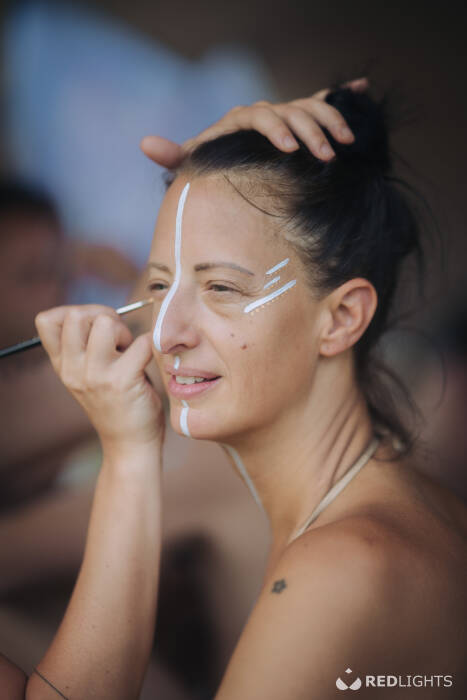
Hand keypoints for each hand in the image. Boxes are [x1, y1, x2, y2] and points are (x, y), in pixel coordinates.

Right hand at [35, 305, 163, 457]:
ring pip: (105, 322)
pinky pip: (141, 342)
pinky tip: (148, 361)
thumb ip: (87, 345)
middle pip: (76, 314)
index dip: (75, 312)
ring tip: (130, 352)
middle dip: (104, 317)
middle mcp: (73, 369)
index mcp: (63, 365)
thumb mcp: (88, 374)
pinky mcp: (122, 381)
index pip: (47, 320)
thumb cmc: (116, 402)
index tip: (95, 329)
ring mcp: (96, 376)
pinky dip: (150, 344)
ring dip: (124, 331)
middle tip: (118, 341)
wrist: (129, 444)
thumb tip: (105, 314)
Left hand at [140, 77, 368, 168]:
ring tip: (347, 143)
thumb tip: (144, 144)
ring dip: (332, 121)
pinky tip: (364, 87)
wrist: (228, 156)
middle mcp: (267, 111)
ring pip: (313, 107)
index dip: (275, 129)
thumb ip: (174, 155)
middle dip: (310, 132)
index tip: (288, 149)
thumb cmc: (212, 162)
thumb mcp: (194, 160)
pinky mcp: (303, 118)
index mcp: (242, 118)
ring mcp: (287, 113)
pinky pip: (325, 101)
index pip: (260, 117)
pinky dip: (346, 94)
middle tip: (326, 157)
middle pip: (293, 111)